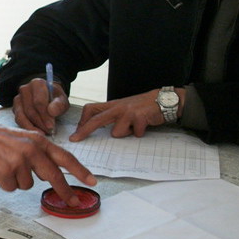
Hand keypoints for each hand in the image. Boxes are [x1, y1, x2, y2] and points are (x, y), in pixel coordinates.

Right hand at [0, 111, 95, 206]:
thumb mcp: (23, 139)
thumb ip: (38, 154)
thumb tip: (49, 175)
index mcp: (38, 141)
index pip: (65, 157)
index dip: (80, 171)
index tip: (92, 182)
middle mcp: (32, 150)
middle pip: (54, 176)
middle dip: (65, 191)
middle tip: (73, 202)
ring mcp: (19, 161)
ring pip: (28, 185)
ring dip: (17, 181)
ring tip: (5, 166)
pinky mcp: (5, 172)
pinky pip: (11, 187)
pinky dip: (4, 183)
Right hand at [12, 78, 69, 133]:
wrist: (47, 97)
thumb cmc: (55, 99)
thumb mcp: (62, 100)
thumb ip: (59, 105)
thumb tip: (52, 111)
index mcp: (37, 83)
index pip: (38, 102)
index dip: (45, 116)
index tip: (51, 126)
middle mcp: (24, 89)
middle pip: (30, 110)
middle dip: (40, 123)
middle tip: (49, 131)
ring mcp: (17, 98)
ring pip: (22, 116)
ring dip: (32, 127)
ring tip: (42, 133)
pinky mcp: (14, 108)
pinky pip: (18, 120)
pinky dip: (27, 127)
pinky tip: (35, 131)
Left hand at [69, 88, 184, 141]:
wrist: (163, 100)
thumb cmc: (142, 107)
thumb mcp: (124, 108)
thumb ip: (112, 116)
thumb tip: (99, 129)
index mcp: (112, 105)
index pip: (91, 109)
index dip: (82, 120)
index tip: (77, 132)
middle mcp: (118, 107)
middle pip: (96, 120)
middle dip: (84, 130)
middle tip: (75, 139)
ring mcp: (128, 112)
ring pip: (116, 133)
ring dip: (125, 134)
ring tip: (134, 127)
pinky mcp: (139, 117)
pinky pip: (134, 134)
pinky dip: (139, 133)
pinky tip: (144, 126)